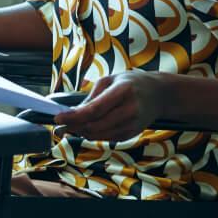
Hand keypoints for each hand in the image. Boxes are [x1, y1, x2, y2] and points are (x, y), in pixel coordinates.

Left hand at [52, 70, 166, 141]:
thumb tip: (73, 112)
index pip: (94, 109)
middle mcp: (130, 109)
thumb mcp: (110, 80)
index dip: (73, 116)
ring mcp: (133, 124)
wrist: (159, 94)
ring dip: (81, 132)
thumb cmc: (131, 83)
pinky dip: (93, 135)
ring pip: (99, 135)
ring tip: (69, 126)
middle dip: (74, 127)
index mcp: (123, 91)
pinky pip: (107, 138)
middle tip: (60, 125)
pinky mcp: (132, 133)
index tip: (58, 118)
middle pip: (95, 126)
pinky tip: (85, 128)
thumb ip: (91, 96)